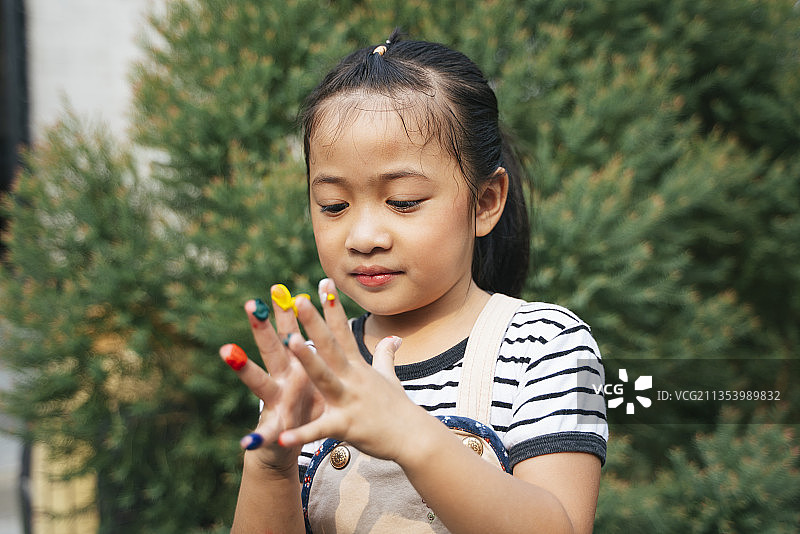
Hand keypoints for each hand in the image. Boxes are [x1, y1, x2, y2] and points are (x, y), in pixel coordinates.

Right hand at [219, 284, 324, 471]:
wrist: (289, 443)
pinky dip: (256, 438)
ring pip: (257, 382)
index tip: (281, 286)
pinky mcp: (273, 429)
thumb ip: (320, 350)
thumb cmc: (308, 404)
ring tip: (228, 351)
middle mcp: (280, 378)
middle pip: (270, 348)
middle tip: (251, 303)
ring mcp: (273, 402)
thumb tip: (330, 322)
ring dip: (243, 367)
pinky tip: (247, 442)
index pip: (288, 332)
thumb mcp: (317, 374)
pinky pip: (264, 433)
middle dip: (261, 326)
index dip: (286, 312)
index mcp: (294, 365)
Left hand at [277, 279, 428, 462]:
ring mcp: (350, 400)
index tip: (323, 283)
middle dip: (315, 323)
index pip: (344, 331)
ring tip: (289, 342)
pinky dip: (301, 434)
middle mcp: (353, 378)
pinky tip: (281, 436)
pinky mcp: (346, 426)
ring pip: (325, 377)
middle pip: (331, 346)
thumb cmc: (399, 409)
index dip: (333, 307)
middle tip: (299, 300)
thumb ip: (386, 355)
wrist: (415, 438)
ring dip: (308, 359)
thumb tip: (395, 337)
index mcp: (358, 367)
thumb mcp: (390, 378)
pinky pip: (320, 429)